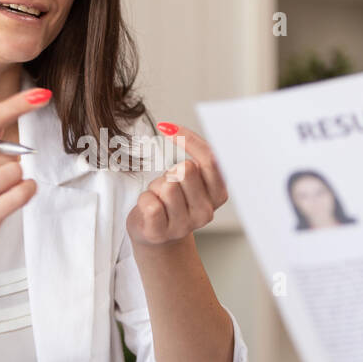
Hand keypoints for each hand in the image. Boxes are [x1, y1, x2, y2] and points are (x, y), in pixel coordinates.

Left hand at [126, 124, 228, 246]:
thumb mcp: (193, 179)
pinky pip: (149, 202)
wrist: (157, 235)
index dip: (189, 139)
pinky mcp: (160, 233)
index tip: (167, 127)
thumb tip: (169, 126)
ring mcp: (184, 226)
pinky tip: (149, 209)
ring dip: (156, 187)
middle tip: (168, 186)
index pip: (210, 159)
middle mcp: (206, 212)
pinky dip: (144, 199)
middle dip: (171, 171)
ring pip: (166, 186)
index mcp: (218, 195)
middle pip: (186, 170)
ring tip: (159, 199)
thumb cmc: (174, 200)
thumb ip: (194, 158)